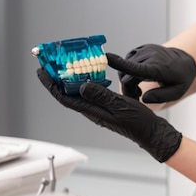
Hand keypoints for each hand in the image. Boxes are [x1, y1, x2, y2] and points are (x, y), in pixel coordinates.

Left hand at [37, 68, 181, 162]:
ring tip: (69, 64)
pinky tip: (93, 73)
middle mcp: (93, 110)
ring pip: (81, 92)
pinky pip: (93, 92)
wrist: (153, 132)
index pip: (65, 98)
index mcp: (93, 112)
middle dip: (58, 79)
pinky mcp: (109, 106)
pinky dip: (89, 80)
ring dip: (73, 78)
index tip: (42, 71)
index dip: (52, 85)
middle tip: (53, 63)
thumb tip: (81, 86)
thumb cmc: (139, 123)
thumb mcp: (120, 107)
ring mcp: (101, 108)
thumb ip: (101, 97)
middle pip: (69, 93)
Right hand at [106, 44, 195, 102]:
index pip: (136, 67)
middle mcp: (150, 56)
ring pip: (124, 68)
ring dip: (128, 79)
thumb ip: (160, 97)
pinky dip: (129, 70)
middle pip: (126, 75)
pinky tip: (139, 77)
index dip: (120, 64)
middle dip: (128, 88)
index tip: (106, 58)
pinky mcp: (142, 48)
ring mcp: (145, 50)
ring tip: (140, 88)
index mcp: (158, 68)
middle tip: (137, 96)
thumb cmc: (180, 80)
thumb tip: (143, 98)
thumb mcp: (176, 93)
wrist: (185, 62)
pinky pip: (128, 61)